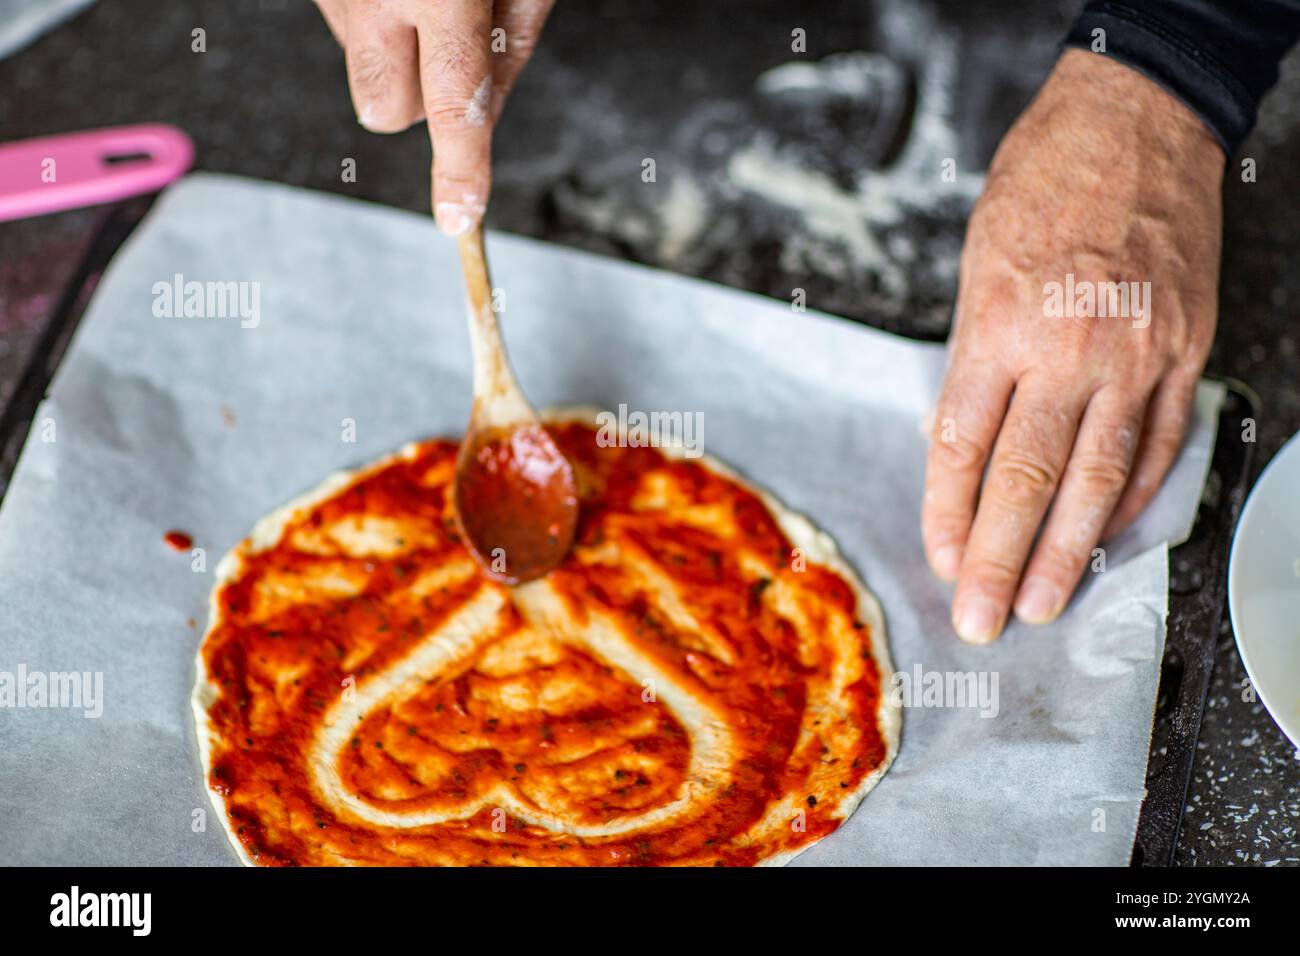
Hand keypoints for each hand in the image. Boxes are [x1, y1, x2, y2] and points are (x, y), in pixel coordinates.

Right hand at [313, 0, 554, 233]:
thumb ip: (508, 52)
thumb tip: (482, 125)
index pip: (453, 105)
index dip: (460, 169)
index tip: (459, 217)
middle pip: (382, 110)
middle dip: (416, 105)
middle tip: (452, 50)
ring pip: (362, 69)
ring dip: (395, 55)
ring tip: (430, 1)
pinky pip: (346, 30)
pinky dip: (375, 21)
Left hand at [922, 49, 1224, 643]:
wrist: (1137, 123)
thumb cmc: (1042, 187)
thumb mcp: (976, 269)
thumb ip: (971, 362)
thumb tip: (959, 446)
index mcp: (999, 325)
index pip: (962, 446)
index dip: (947, 512)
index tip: (939, 559)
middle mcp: (1068, 349)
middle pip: (1025, 477)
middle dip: (999, 558)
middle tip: (981, 619)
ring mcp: (1136, 354)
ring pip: (1096, 476)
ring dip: (1068, 551)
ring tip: (1043, 603)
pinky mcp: (1185, 351)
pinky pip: (1157, 443)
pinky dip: (1130, 496)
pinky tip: (1107, 535)